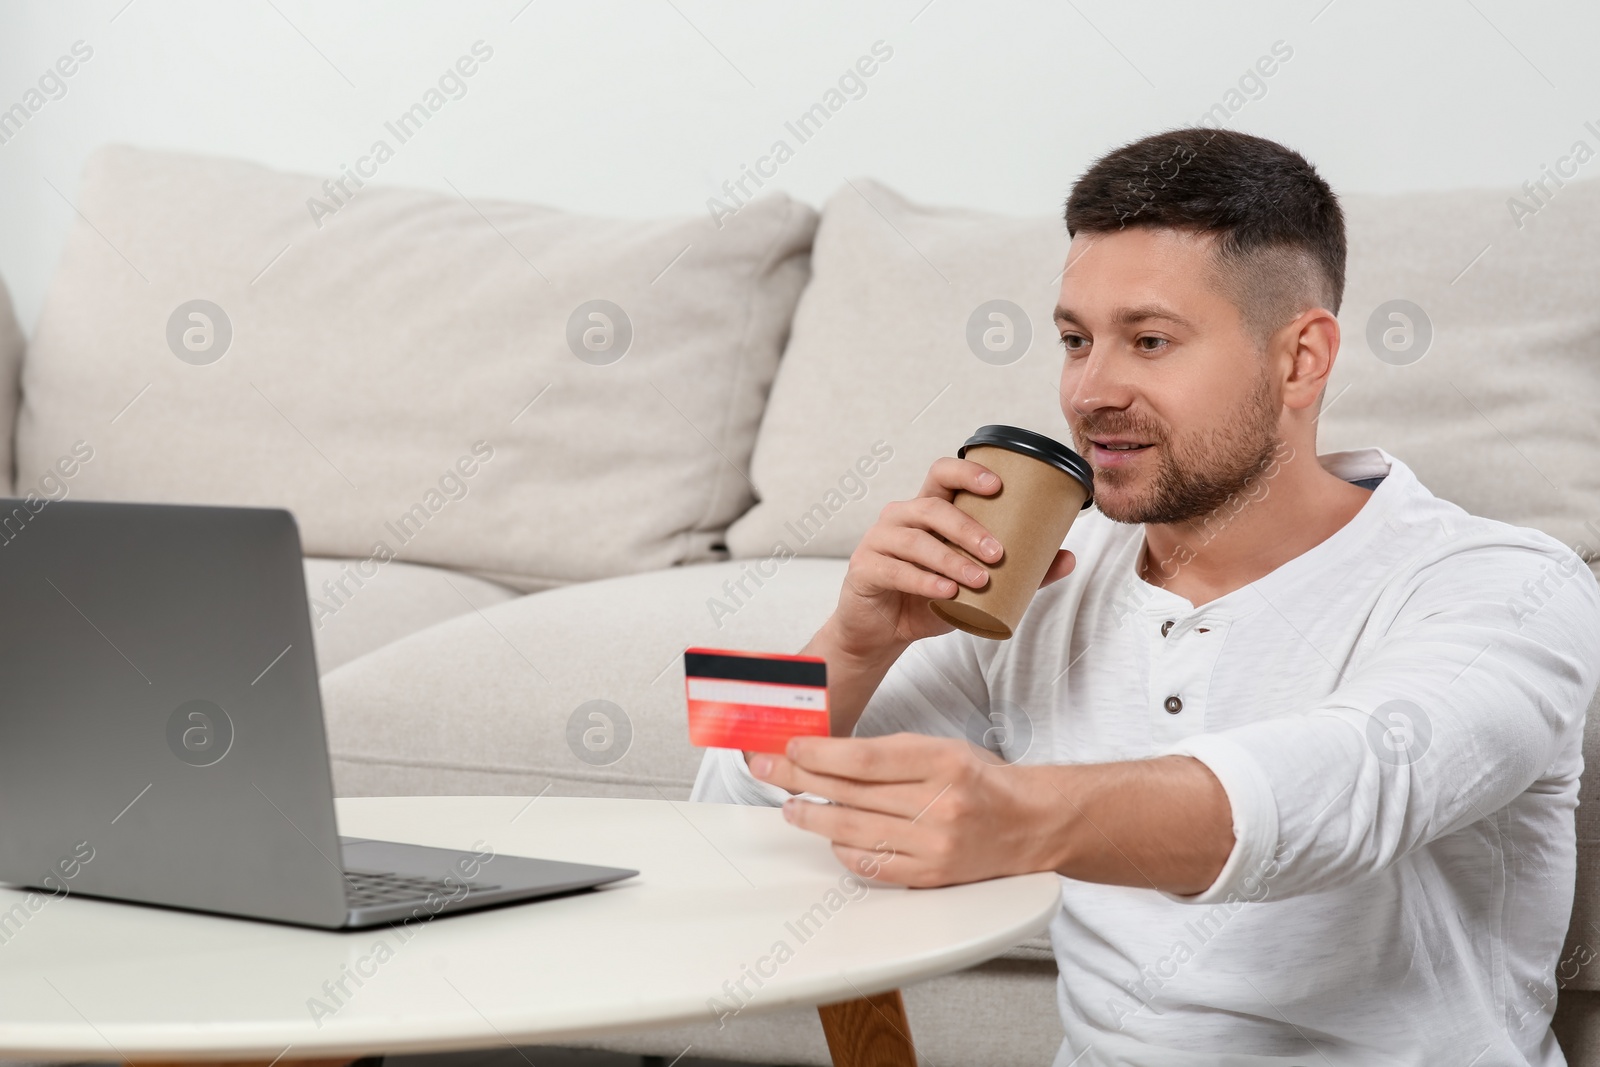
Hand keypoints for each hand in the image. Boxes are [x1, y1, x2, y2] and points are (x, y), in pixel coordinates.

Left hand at [747, 733, 1057, 886]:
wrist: (1031, 823)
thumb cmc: (981, 781)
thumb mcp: (942, 748)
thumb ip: (890, 754)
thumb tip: (826, 754)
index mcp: (943, 762)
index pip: (864, 757)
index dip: (819, 753)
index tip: (790, 747)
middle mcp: (940, 804)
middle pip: (852, 793)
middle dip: (801, 779)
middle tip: (768, 770)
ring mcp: (935, 845)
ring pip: (855, 831)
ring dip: (814, 818)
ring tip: (791, 806)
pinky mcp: (931, 876)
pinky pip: (873, 865)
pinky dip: (844, 850)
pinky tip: (830, 837)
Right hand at [827, 457, 1076, 662]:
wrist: (883, 631)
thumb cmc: (928, 597)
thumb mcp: (975, 585)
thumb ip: (1020, 572)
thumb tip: (1069, 558)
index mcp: (928, 510)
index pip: (942, 474)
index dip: (967, 473)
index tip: (998, 485)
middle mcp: (901, 517)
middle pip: (932, 507)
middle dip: (968, 528)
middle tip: (998, 552)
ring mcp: (879, 541)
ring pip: (915, 540)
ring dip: (950, 559)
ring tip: (979, 579)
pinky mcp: (866, 569)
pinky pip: (896, 569)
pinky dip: (924, 581)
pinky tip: (946, 592)